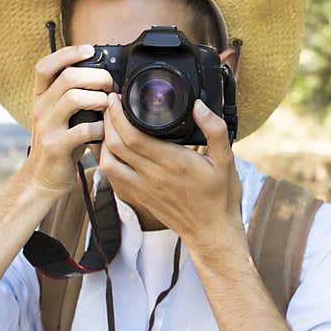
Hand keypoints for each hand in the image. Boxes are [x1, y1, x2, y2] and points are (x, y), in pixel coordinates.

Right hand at [22, 44, 111, 197]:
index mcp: (41, 97)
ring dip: (99, 99)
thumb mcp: (62, 116)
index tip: (90, 49)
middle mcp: (41, 108)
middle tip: (111, 84)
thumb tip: (105, 78)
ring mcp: (47, 127)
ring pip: (74, 98)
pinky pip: (82, 130)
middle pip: (67, 78)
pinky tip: (105, 131)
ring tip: (109, 105)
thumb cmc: (61, 142)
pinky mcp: (57, 146)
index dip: (67, 53)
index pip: (45, 66)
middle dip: (96, 76)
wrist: (44, 177)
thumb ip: (74, 97)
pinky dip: (100, 128)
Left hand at [99, 93, 243, 252]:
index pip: (133, 135)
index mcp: (173, 163)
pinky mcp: (138, 197)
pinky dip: (107, 159)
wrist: (212, 232)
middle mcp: (153, 176)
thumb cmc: (220, 198)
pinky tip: (114, 148)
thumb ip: (214, 130)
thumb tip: (198, 106)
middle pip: (115, 144)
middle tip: (111, 104)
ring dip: (103, 140)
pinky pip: (113, 176)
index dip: (118, 114)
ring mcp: (143, 188)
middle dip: (108, 120)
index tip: (118, 98)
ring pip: (108, 161)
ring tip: (110, 124)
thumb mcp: (226, 161)